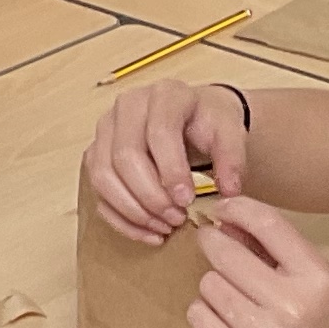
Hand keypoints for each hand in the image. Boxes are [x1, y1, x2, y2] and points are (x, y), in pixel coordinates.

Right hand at [85, 78, 246, 240]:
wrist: (192, 118)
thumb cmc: (207, 123)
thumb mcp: (230, 133)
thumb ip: (233, 158)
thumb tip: (229, 191)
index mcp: (164, 95)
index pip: (159, 132)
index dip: (171, 171)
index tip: (188, 201)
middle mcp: (128, 107)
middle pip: (125, 156)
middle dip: (151, 196)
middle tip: (177, 218)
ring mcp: (106, 130)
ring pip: (103, 176)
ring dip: (134, 210)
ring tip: (165, 227)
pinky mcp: (95, 154)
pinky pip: (98, 192)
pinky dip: (121, 219)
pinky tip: (148, 232)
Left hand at [183, 199, 328, 327]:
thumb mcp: (317, 287)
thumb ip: (277, 252)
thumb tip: (228, 221)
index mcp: (316, 278)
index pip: (267, 222)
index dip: (236, 208)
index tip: (222, 210)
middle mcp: (290, 304)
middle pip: (225, 252)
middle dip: (216, 248)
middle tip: (220, 254)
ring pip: (208, 284)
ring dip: (215, 288)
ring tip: (239, 305)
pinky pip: (198, 315)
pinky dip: (207, 316)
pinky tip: (230, 327)